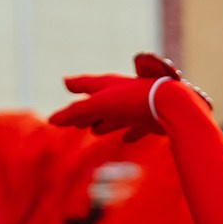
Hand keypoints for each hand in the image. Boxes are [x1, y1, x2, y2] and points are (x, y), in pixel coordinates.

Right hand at [49, 53, 190, 140]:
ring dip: (105, 123)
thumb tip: (52, 120)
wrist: (170, 105)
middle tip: (74, 119)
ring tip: (94, 130)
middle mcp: (124, 94)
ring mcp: (139, 107)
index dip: (76, 85)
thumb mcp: (99, 105)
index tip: (66, 83)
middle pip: (101, 103)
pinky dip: (130, 134)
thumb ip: (76, 112)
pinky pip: (138, 128)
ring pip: (117, 116)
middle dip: (87, 111)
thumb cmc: (133, 100)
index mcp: (109, 85)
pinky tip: (126, 140)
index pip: (88, 84)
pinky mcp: (152, 121)